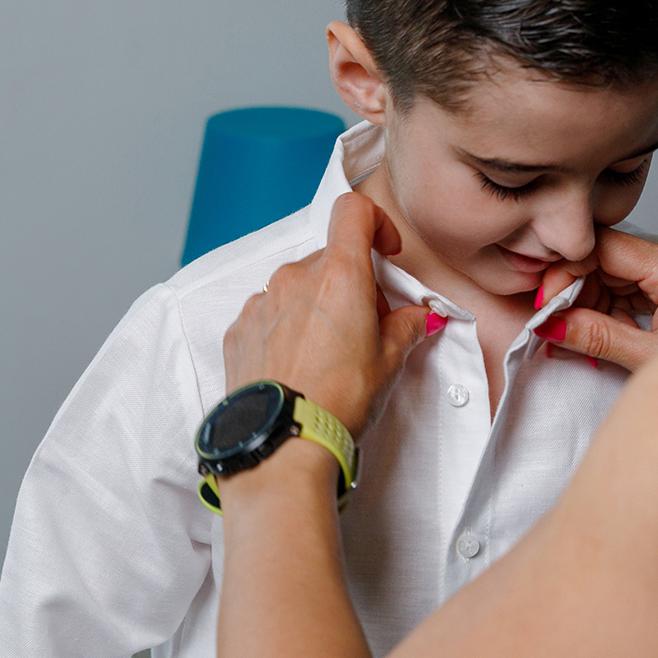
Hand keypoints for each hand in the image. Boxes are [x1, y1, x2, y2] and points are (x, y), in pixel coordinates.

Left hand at [223, 193, 432, 436]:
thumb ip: (406, 326)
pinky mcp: (240, 329)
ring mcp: (262, 302)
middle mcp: (295, 278)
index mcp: (339, 276)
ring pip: (298, 286)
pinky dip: (287, 328)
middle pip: (330, 258)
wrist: (283, 444)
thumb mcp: (389, 362)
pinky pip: (270, 313)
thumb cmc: (338, 401)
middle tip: (367, 327)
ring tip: (329, 354)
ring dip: (317, 306)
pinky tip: (299, 364)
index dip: (376, 223)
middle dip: (352, 284)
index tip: (385, 251)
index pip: (353, 212)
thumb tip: (417, 316)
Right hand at [535, 227, 657, 370]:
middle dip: (575, 290)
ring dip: (591, 300)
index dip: (566, 271)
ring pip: (616, 269)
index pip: (603, 247)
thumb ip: (597, 338)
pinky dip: (611, 305)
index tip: (546, 302)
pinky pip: (634, 282)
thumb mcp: (651, 360)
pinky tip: (601, 329)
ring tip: (578, 335)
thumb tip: (550, 325)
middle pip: (607, 257)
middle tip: (552, 324)